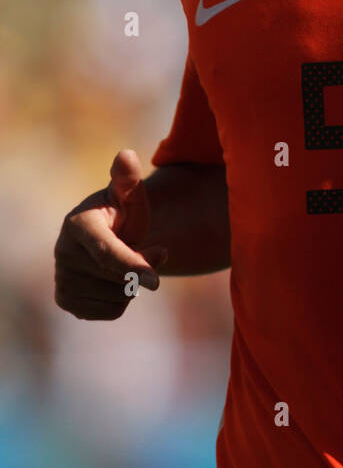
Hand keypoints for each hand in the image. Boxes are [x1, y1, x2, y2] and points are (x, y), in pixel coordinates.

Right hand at [54, 148, 167, 320]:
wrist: (106, 238)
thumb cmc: (122, 213)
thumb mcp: (129, 196)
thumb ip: (129, 179)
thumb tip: (126, 155)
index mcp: (77, 224)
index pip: (107, 253)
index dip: (133, 267)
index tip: (156, 282)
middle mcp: (63, 253)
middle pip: (119, 279)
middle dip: (141, 269)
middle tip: (146, 251)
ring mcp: (62, 279)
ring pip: (118, 298)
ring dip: (132, 285)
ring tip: (125, 264)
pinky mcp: (66, 301)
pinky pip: (110, 312)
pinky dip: (122, 300)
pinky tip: (116, 281)